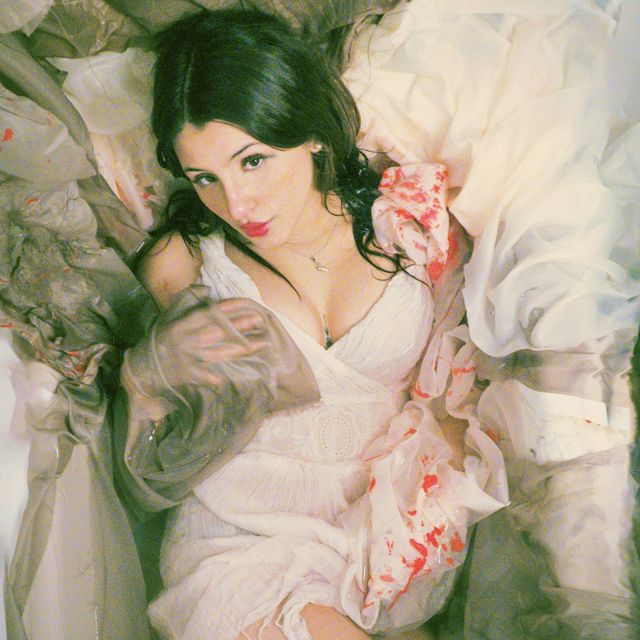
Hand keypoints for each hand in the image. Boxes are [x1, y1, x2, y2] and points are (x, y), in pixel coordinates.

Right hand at [153, 296, 268, 388]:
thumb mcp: (171, 314)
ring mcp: (190, 357)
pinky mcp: (189, 374)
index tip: (249, 305)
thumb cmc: (162, 337)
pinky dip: (220, 375)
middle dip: (241, 326)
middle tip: (260, 320)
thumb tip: (207, 288)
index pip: (211, 312)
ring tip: (261, 343)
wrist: (143, 367)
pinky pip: (209, 375)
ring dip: (241, 349)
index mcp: (185, 322)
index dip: (230, 309)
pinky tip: (240, 372)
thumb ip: (188, 298)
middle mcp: (189, 338)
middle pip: (219, 331)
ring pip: (220, 352)